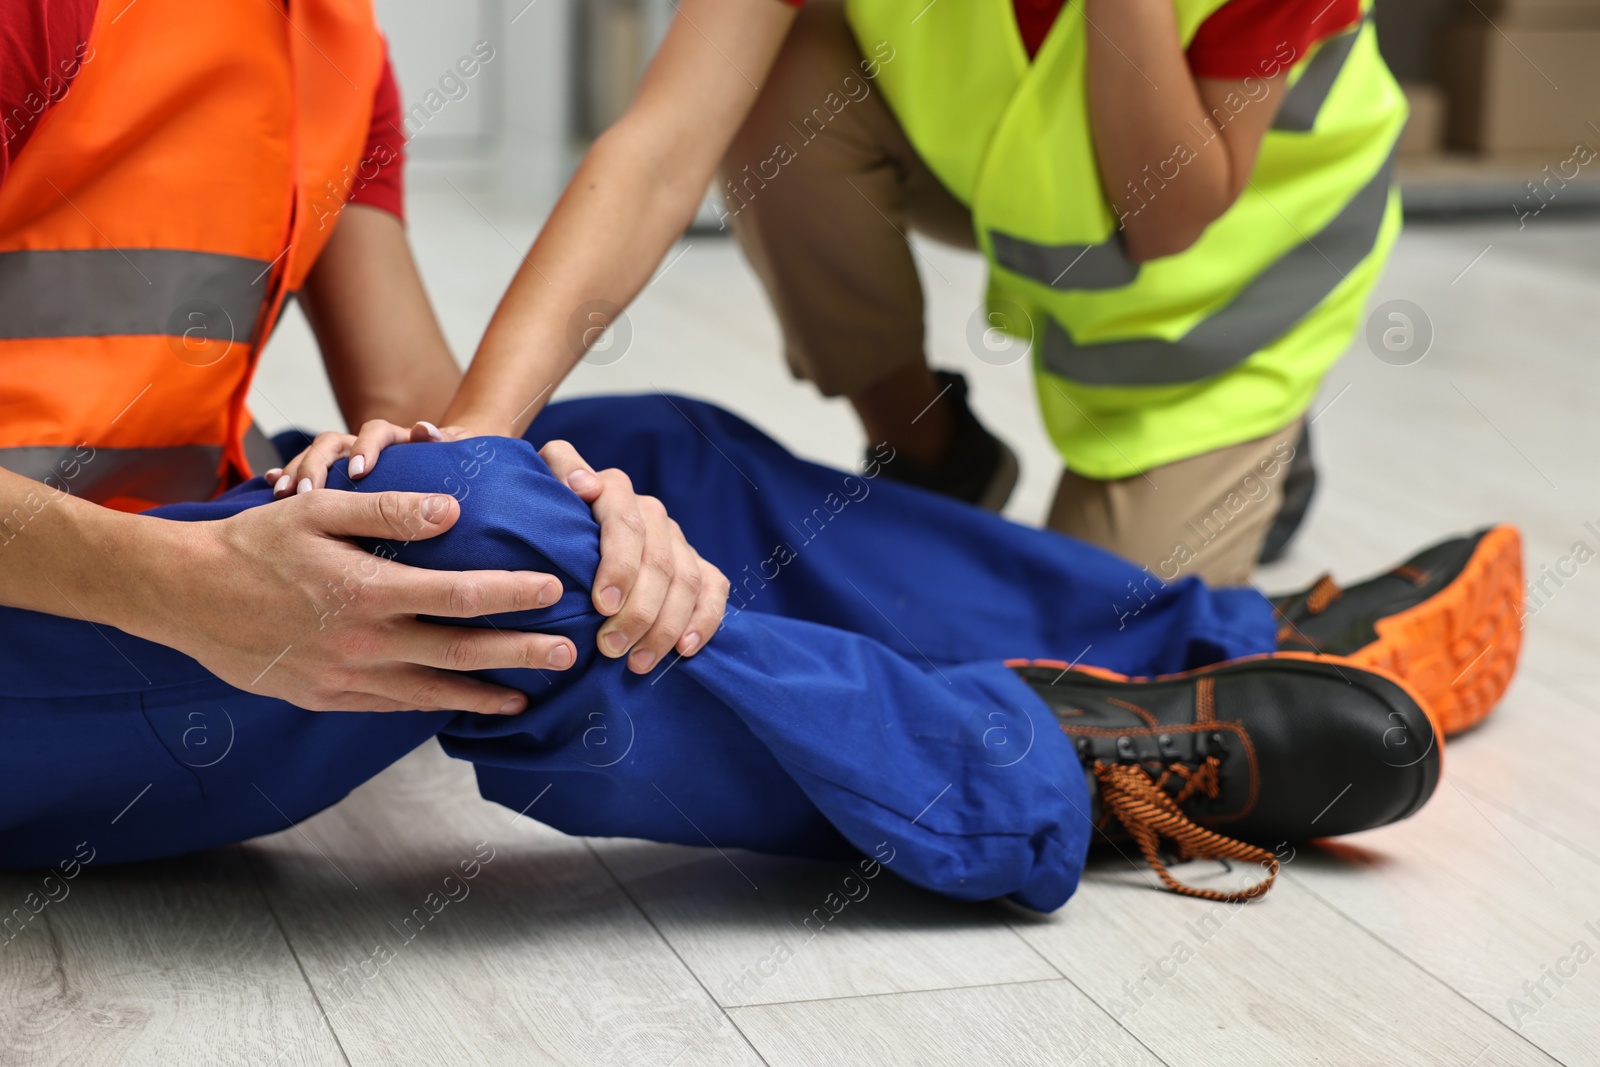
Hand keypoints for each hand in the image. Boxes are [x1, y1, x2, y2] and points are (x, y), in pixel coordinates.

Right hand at [265, 419, 453, 497]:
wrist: (443, 465)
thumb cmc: (447, 460)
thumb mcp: (448, 449)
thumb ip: (438, 439)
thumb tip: (425, 428)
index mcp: (390, 438)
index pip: (373, 432)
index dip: (364, 448)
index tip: (359, 472)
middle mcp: (363, 446)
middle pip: (332, 443)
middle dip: (317, 464)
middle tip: (308, 491)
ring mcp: (344, 462)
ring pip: (313, 458)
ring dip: (297, 472)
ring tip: (284, 493)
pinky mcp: (331, 479)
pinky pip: (304, 474)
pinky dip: (288, 478)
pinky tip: (273, 489)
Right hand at [267, 417, 729, 672]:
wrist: (184, 595)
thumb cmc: (254, 544)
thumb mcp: (319, 510)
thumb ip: (390, 512)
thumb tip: (455, 511)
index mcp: (368, 593)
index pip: (461, 596)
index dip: (512, 595)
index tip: (553, 589)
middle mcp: (363, 644)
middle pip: (460, 653)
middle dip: (520, 653)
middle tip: (569, 653)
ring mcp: (345, 679)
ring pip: (431, 693)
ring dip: (484, 694)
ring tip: (526, 695)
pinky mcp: (327, 698)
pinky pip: (393, 706)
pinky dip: (433, 707)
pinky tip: (458, 703)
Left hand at [539, 440, 729, 672]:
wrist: (569, 531)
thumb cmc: (548, 518)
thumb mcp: (541, 486)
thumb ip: (559, 469)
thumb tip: (585, 485)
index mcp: (616, 491)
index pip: (627, 524)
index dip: (619, 565)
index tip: (603, 605)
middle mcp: (651, 512)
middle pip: (660, 562)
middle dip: (639, 611)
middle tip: (611, 648)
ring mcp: (677, 539)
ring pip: (686, 581)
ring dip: (665, 627)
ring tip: (638, 663)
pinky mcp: (696, 564)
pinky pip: (713, 590)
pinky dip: (703, 621)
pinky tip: (684, 651)